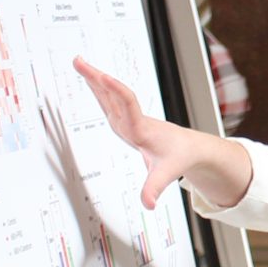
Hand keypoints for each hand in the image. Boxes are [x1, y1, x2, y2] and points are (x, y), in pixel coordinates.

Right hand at [72, 57, 249, 207]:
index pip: (129, 106)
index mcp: (142, 129)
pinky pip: (109, 99)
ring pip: (109, 94)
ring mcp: (128, 118)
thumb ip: (155, 187)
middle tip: (80, 61)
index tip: (105, 77)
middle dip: (97, 78)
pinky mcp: (124, 119)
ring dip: (94, 78)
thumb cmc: (177, 157)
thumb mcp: (167, 173)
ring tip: (79, 62)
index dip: (116, 91)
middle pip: (114, 94)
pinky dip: (97, 88)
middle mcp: (133, 119)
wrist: (188, 147)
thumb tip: (148, 205)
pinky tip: (89, 78)